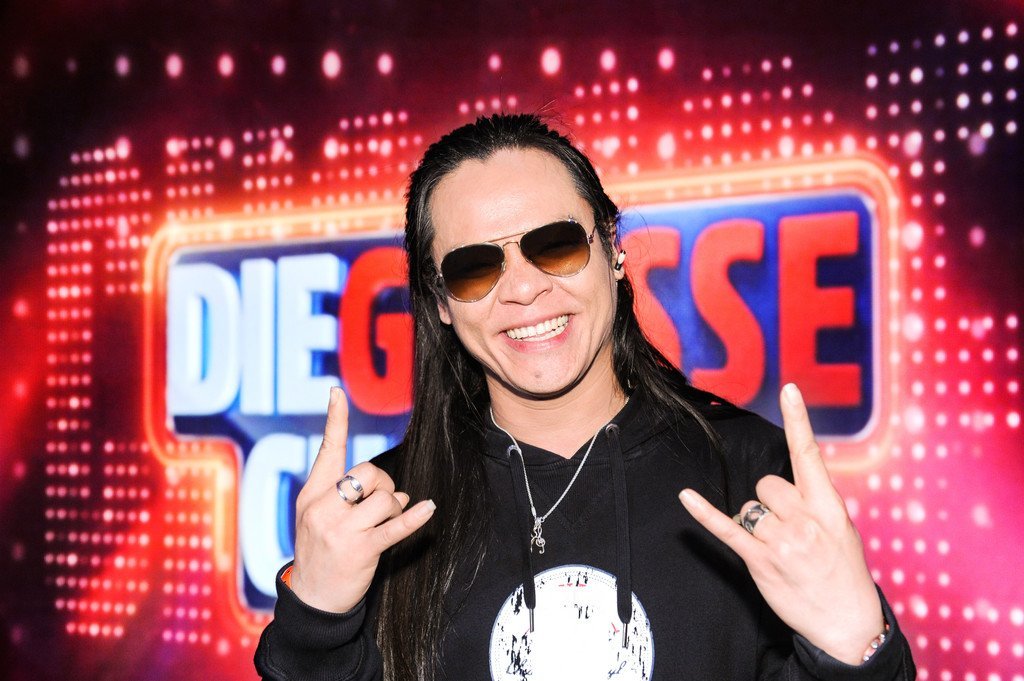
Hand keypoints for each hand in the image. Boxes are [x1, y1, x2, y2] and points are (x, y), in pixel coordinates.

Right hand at [289, 387, 434, 612]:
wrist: (312, 599)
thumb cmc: (319, 553)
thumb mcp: (314, 518)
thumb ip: (339, 494)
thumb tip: (385, 485)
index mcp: (311, 495)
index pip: (326, 451)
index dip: (334, 420)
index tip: (336, 392)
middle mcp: (323, 508)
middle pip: (367, 473)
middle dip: (383, 484)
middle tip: (381, 502)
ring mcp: (342, 530)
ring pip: (385, 499)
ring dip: (393, 508)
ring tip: (383, 523)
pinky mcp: (362, 550)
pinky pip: (395, 527)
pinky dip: (415, 518)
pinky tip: (427, 509)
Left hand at [679, 383, 882, 664]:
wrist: (848, 623)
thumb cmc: (844, 572)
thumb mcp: (841, 529)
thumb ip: (815, 501)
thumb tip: (788, 482)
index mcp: (829, 506)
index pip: (810, 454)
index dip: (799, 420)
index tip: (788, 389)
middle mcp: (805, 519)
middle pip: (766, 483)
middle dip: (770, 501)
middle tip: (788, 530)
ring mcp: (782, 541)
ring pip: (750, 507)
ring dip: (757, 524)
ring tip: (780, 550)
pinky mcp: (760, 561)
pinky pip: (727, 528)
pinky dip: (704, 512)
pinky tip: (686, 496)